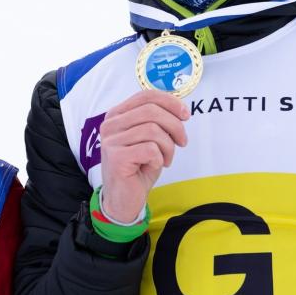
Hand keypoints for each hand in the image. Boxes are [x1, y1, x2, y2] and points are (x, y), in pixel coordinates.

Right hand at [98, 89, 189, 221]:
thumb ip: (157, 121)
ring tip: (165, 159)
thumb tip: (180, 107)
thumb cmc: (139, 167)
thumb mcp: (150, 139)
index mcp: (117, 115)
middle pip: (152, 111)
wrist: (125, 198)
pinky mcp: (116, 157)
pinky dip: (159, 159)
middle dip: (175, 126)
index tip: (185, 115)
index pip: (146, 96)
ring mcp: (111, 141)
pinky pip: (150, 149)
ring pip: (153, 130)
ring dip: (168, 147)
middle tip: (182, 142)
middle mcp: (110, 125)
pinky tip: (154, 166)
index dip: (170, 102)